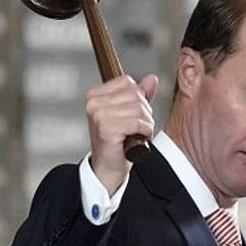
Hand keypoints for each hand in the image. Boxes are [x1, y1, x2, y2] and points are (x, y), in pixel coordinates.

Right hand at [86, 74, 158, 192]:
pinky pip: (138, 123)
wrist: (108, 167)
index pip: (128, 82)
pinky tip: (136, 139)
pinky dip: (144, 132)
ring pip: (139, 109)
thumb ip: (140, 95)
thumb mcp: (129, 113)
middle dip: (144, 113)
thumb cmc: (116, 142)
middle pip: (135, 95)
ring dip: (145, 124)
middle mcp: (94, 103)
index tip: (132, 115)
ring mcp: (99, 115)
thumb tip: (151, 79)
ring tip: (135, 134)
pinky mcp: (107, 128)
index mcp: (95, 95)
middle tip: (135, 128)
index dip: (139, 99)